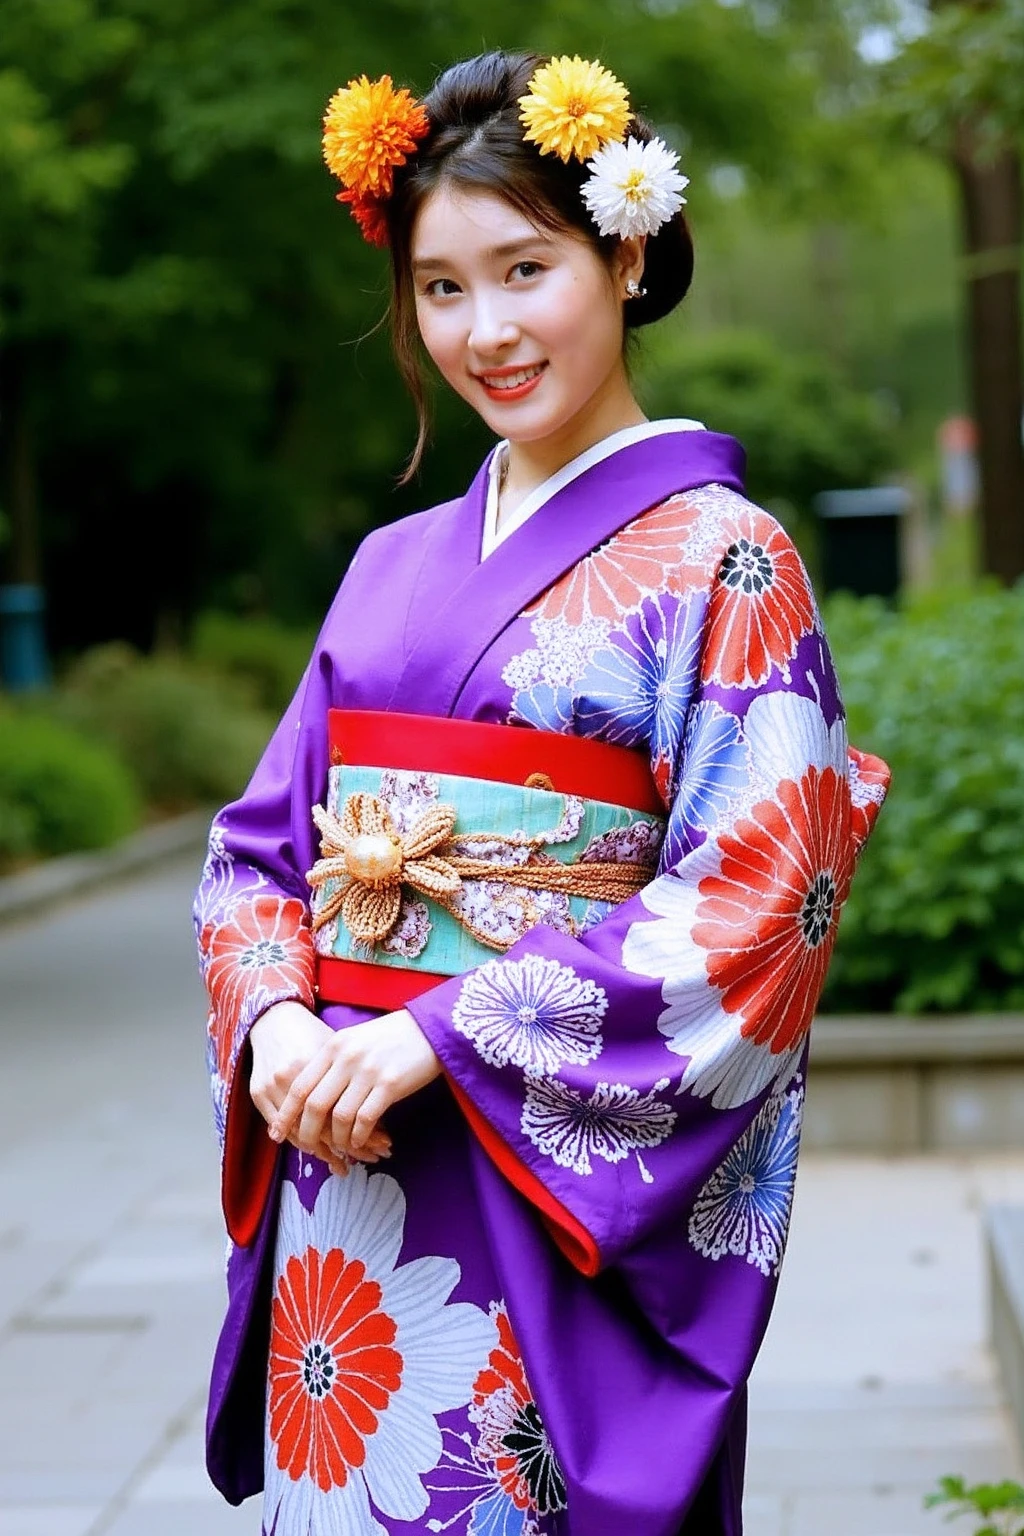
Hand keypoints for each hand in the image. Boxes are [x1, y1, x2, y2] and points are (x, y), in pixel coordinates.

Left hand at [249, 1000, 391, 1171]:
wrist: (429, 1027)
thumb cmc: (389, 1036)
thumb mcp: (354, 1040)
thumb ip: (332, 1062)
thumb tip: (310, 1097)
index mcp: (333, 1046)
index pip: (300, 1085)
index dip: (286, 1114)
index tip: (278, 1132)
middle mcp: (347, 1058)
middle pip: (315, 1105)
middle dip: (307, 1133)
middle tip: (308, 1149)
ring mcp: (368, 1071)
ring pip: (339, 1117)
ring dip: (337, 1139)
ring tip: (339, 1147)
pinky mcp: (390, 1085)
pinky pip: (365, 1120)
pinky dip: (358, 1136)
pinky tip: (359, 1141)